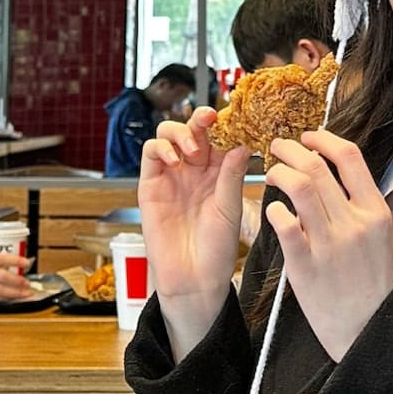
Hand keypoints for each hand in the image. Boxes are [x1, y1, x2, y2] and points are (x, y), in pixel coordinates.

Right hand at [0, 250, 37, 306]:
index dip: (16, 260)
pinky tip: (10, 299)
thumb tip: (2, 266)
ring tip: (25, 294)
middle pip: (3, 277)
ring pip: (0, 291)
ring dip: (15, 293)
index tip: (27, 262)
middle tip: (28, 283)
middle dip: (19, 281)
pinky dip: (2, 299)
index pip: (0, 258)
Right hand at [138, 107, 250, 302]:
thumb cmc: (217, 249)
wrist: (194, 278)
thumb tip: (242, 143)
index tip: (233, 115)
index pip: (219, 138)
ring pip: (168, 135)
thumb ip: (231, 175)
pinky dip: (161, 148)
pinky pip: (151, 155)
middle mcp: (195, 171)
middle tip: (209, 118)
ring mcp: (172, 176)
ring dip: (179, 132)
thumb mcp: (230, 208)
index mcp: (219, 173)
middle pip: (193, 131)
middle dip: (200, 119)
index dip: (225, 125)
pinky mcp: (150, 185)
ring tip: (190, 149)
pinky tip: (175, 161)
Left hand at [265, 130, 392, 361]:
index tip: (307, 136)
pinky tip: (273, 210)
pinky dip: (275, 210)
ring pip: (300, 188)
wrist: (366, 327)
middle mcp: (354, 223)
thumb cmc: (368, 281)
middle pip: (318, 167)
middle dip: (290, 149)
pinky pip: (285, 225)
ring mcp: (330, 244)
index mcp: (374, 211)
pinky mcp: (306, 265)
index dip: (323, 139)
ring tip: (271, 173)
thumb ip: (357, 204)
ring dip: (279, 173)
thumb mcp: (377, 236)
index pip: (349, 157)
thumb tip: (331, 170)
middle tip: (277, 147)